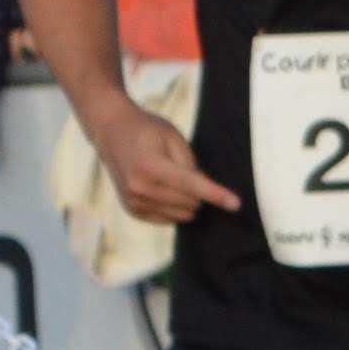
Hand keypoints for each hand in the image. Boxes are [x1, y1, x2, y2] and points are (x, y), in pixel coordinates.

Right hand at [89, 100, 238, 222]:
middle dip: (199, 192)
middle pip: (191, 203)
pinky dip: (173, 207)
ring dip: (187, 201)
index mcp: (151, 166)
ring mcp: (134, 202)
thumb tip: (205, 193)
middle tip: (184, 169)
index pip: (192, 185)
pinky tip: (163, 187)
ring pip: (182, 215)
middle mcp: (139, 187)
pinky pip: (168, 219)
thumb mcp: (173, 137)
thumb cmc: (147, 130)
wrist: (111, 132)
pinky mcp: (133, 210)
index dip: (217, 195)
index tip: (237, 205)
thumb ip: (190, 165)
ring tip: (170, 177)